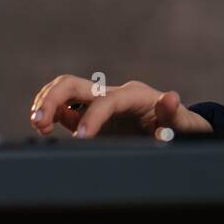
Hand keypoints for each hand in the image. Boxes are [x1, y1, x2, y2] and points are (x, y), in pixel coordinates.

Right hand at [28, 75, 212, 137]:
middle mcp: (113, 94)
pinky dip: (51, 113)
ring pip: (65, 91)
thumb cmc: (181, 126)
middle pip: (74, 84)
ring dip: (47, 103)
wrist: (177, 127)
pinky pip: (66, 107)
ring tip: (38, 125)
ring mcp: (100, 102)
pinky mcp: (92, 114)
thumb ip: (175, 115)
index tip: (81, 138)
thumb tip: (170, 98)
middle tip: (39, 123)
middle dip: (53, 99)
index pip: (106, 101)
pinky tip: (44, 126)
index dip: (91, 118)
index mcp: (134, 96)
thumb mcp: (184, 125)